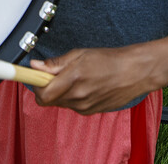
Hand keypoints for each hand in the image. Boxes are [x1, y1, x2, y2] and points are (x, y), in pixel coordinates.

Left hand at [30, 47, 154, 114]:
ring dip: (60, 92)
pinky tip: (85, 85)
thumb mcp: (80, 54)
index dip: (34, 85)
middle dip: (46, 87)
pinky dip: (72, 97)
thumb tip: (36, 65)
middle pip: (48, 100)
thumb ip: (56, 63)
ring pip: (60, 103)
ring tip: (75, 77)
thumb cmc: (110, 60)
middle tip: (54, 75)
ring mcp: (85, 106)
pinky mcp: (91, 111)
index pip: (42, 93)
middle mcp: (78, 96)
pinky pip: (73, 106)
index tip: (32, 77)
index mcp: (73, 79)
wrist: (135, 72)